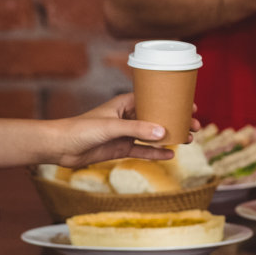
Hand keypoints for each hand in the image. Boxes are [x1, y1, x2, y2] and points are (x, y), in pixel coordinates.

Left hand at [47, 93, 197, 167]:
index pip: (154, 100)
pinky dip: (156, 152)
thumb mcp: (111, 127)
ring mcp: (124, 134)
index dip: (173, 102)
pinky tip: (170, 154)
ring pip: (152, 135)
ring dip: (169, 137)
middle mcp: (127, 117)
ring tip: (188, 140)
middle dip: (176, 121)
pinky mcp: (119, 149)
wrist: (60, 147)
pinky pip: (142, 151)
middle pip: (157, 117)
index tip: (191, 107)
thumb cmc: (81, 129)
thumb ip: (137, 130)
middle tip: (195, 127)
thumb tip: (163, 133)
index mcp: (125, 103)